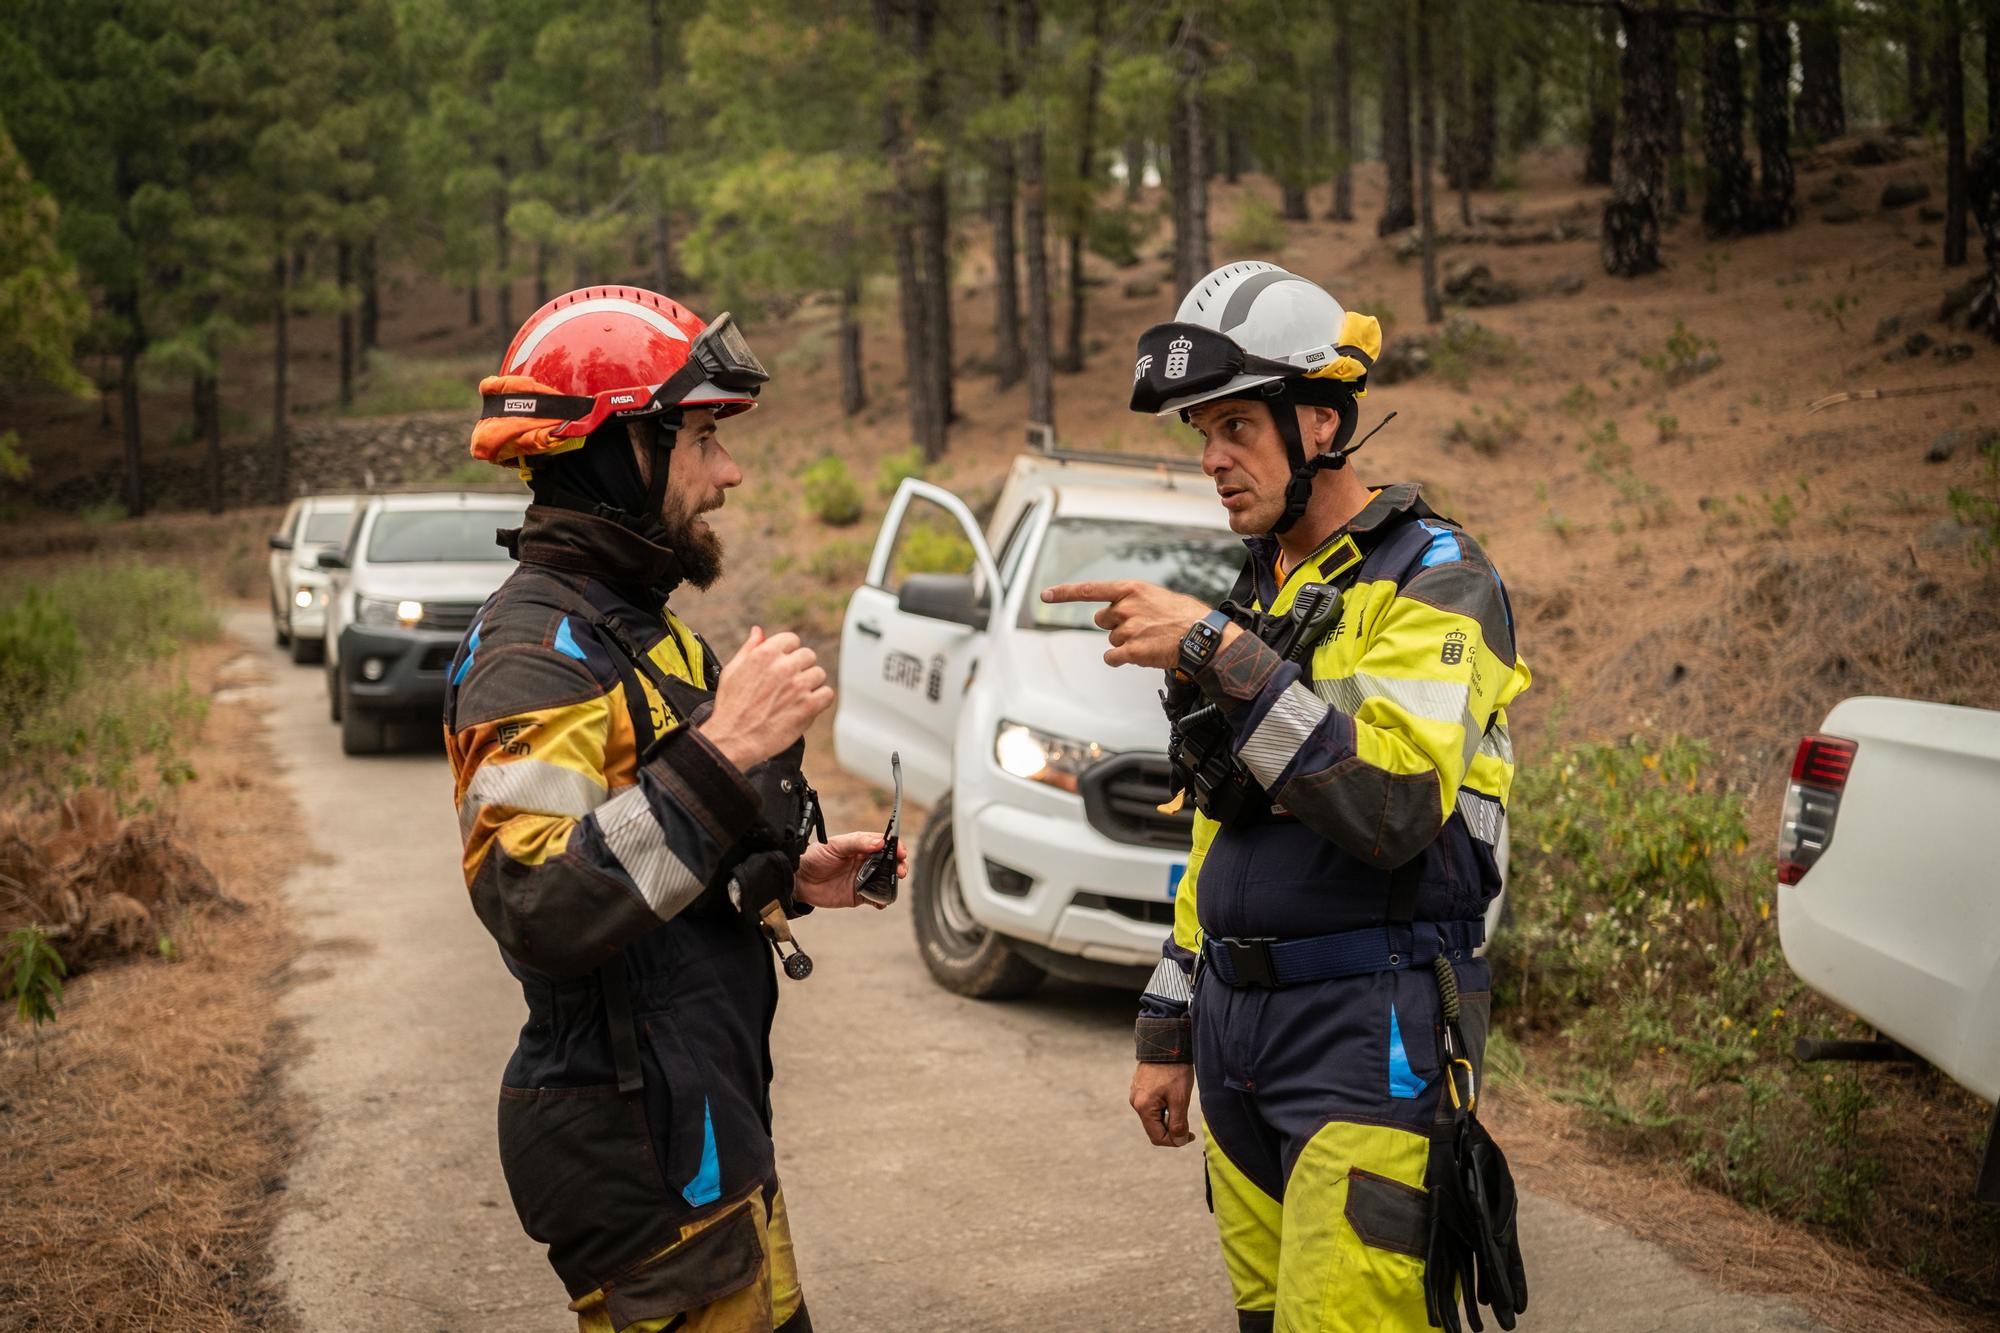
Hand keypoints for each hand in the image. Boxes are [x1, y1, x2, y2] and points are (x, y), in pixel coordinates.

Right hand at [702, 626, 832, 771]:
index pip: (792, 640)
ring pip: (819, 674)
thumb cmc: (730, 708)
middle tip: (788, 684)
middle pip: (808, 656)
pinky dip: (820, 700)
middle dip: (800, 668)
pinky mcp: (809, 706)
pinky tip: (806, 706)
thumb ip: (749, 648)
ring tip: (794, 698)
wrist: (733, 739)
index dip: (788, 653)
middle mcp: (784, 666)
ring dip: (810, 684)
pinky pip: (827, 694)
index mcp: (765, 654)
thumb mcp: (732, 670)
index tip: (784, 664)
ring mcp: (798, 686)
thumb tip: (758, 632)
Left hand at [795, 830, 907, 909]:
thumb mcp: (835, 846)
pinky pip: (876, 897)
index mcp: (861, 846)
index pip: (884, 843)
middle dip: (899, 865)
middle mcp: (865, 861)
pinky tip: (882, 901)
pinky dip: (883, 900)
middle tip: (901, 870)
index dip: (896, 847)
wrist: (799, 882)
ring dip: (894, 883)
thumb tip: (879, 842)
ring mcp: (864, 878)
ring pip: (887, 880)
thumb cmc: (814, 858)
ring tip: (893, 885)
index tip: (901, 852)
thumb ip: (857, 842)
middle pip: (890, 862)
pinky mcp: (859, 895)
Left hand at [1040, 580, 1225, 669]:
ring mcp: (1128, 629)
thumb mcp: (1156, 596)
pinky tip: (1139, 656)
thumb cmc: (1184, 615)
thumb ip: (1133, 601)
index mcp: (1131, 589)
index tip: (1046, 595)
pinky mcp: (1132, 651)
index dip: (1064, 593)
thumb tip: (1116, 610)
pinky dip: (1120, 660)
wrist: (1202, 636)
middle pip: (1102, 620)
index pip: (1090, 590)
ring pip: (1112, 641)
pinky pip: (1112, 658)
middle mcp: (1125, 607)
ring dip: (1126, 643)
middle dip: (1115, 625)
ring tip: (1150, 640)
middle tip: (1140, 627)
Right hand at [1130, 1061, 1195, 1146]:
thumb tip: (1178, 1141)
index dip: (1175, 1141)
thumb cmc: (1174, 1070)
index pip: (1157, 1138)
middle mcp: (1135, 1102)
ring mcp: (1136, 1094)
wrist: (1167, 1043)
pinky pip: (1151, 1105)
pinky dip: (1164, 1108)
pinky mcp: (1140, 1087)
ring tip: (1180, 1104)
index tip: (1190, 1135)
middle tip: (1187, 1121)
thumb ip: (1178, 1124)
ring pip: (1154, 1117)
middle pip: (1154, 1128)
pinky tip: (1173, 1096)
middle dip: (1172, 1129)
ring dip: (1168, 1117)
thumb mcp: (1180, 1099)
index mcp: (1143, 1107)